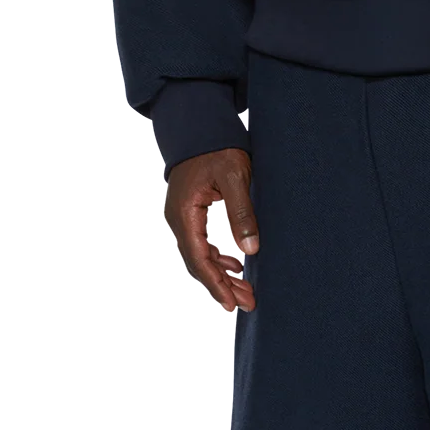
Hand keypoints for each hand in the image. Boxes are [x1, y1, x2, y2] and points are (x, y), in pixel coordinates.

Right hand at [164, 147, 257, 317]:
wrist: (199, 125)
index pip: (199, 259)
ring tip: (245, 292)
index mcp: (184, 214)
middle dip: (222, 285)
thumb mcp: (234, 178)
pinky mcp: (192, 211)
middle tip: (247, 304)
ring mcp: (184, 216)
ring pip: (202, 254)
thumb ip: (241, 213)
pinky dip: (219, 257)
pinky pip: (203, 242)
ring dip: (222, 273)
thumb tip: (250, 250)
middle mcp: (179, 220)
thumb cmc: (217, 148)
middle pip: (199, 262)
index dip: (216, 284)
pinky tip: (234, 265)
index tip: (231, 304)